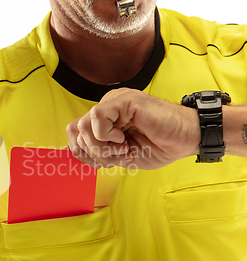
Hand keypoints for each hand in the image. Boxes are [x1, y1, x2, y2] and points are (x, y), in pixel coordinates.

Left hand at [66, 88, 199, 169]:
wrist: (187, 139)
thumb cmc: (159, 146)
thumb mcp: (119, 156)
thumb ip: (97, 152)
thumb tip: (73, 152)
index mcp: (104, 120)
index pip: (74, 133)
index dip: (83, 153)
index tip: (106, 161)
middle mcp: (106, 108)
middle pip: (76, 131)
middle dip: (94, 153)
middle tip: (119, 156)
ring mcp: (114, 101)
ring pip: (83, 125)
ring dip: (101, 147)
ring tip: (123, 149)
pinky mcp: (124, 99)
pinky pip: (97, 116)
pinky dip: (106, 136)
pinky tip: (124, 138)